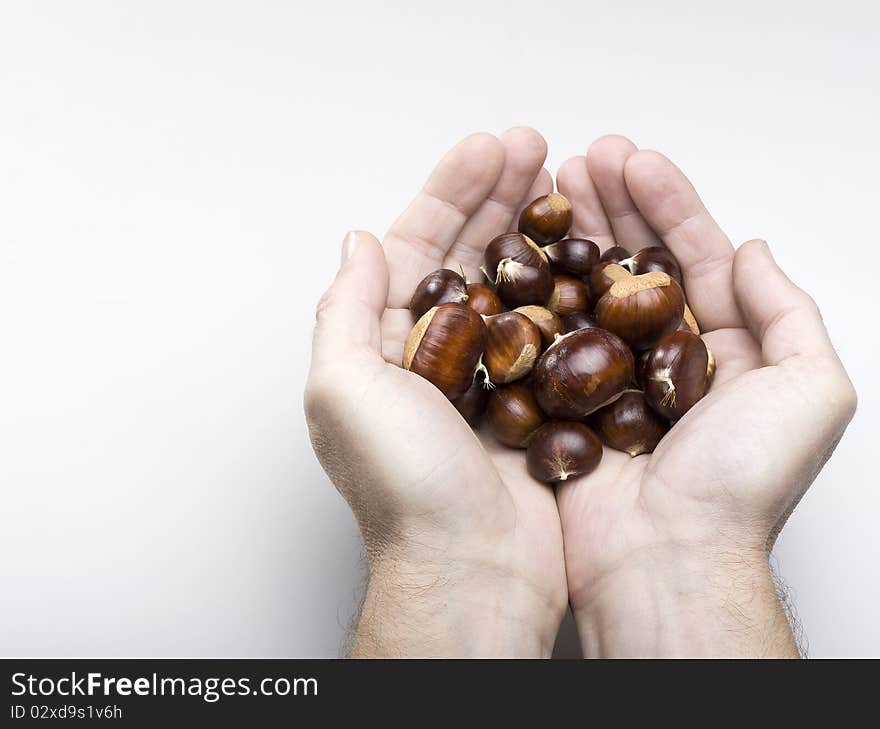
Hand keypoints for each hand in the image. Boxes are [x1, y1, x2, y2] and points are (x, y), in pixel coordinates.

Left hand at [305, 129, 567, 655]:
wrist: (471, 566)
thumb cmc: (403, 487)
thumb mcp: (345, 387)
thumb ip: (347, 308)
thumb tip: (356, 241)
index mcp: (383, 343)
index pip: (416, 245)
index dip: (451, 192)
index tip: (491, 149)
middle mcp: (433, 354)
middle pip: (468, 254)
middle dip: (498, 196)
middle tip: (535, 148)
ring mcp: (487, 374)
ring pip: (514, 282)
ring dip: (536, 230)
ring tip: (565, 182)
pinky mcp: (533, 398)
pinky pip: (551, 327)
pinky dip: (567, 286)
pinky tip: (587, 253)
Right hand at [554, 136, 856, 656]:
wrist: (665, 555)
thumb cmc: (740, 482)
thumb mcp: (809, 389)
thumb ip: (789, 312)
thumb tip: (751, 250)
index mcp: (725, 348)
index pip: (696, 255)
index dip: (668, 203)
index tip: (635, 161)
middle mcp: (665, 355)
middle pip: (637, 261)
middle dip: (614, 205)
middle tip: (584, 159)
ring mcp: (611, 375)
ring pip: (590, 288)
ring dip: (573, 236)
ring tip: (551, 188)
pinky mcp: (566, 398)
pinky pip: (551, 334)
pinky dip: (538, 292)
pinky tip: (524, 255)